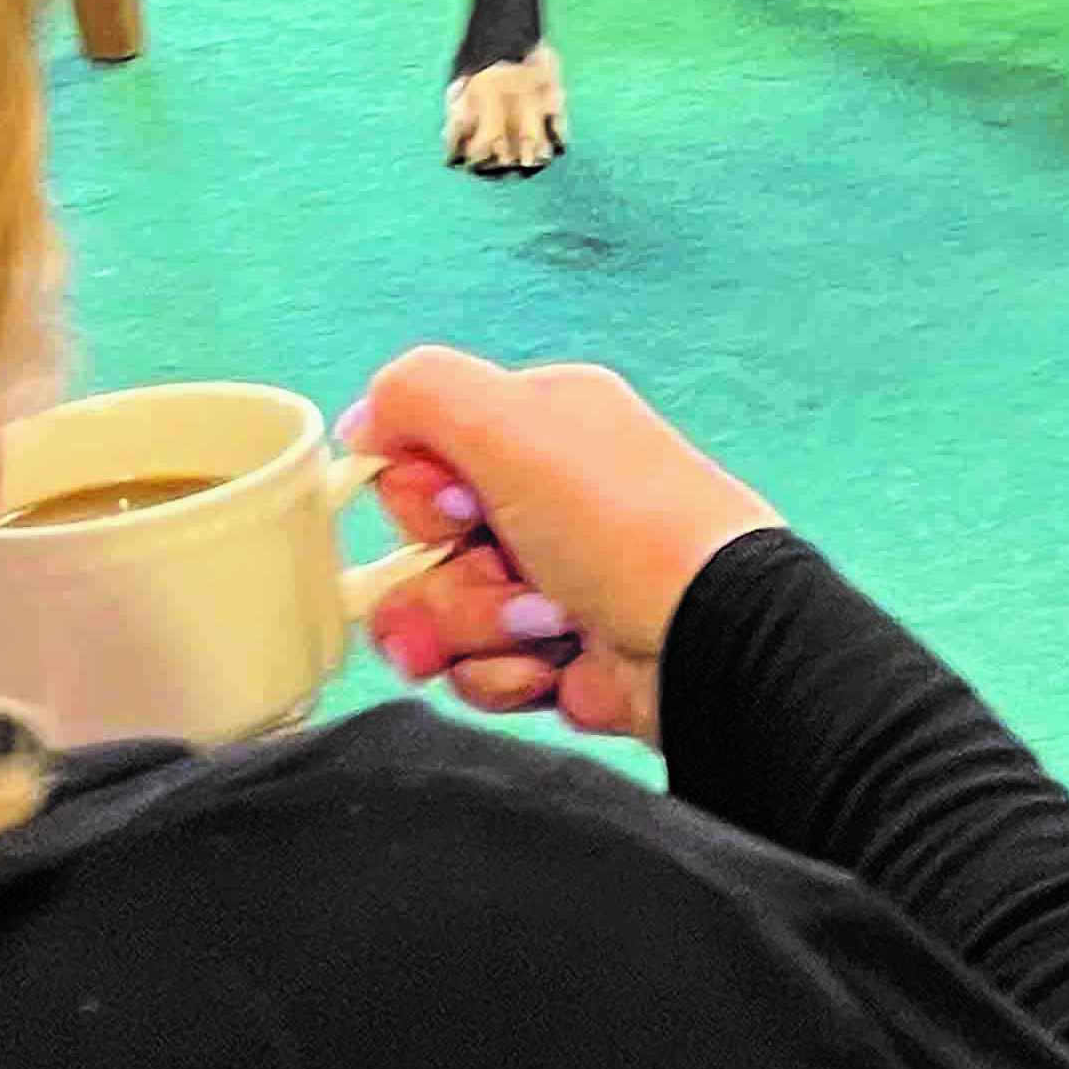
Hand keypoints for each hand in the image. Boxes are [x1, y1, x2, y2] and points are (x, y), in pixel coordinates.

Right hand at [339, 346, 783, 744]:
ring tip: (548, 628)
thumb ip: (419, 393)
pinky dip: (507, 675)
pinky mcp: (554, 654)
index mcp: (538, 428)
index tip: (459, 510)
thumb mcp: (513, 424)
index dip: (418, 498)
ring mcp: (549, 580)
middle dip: (444, 581)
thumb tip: (362, 425)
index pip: (416, 461)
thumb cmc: (622, 523)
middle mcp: (544, 498)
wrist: (706, 639)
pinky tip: (558, 668)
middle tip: (506, 572)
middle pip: (419, 551)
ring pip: (438, 618)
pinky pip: (476, 672)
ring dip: (477, 631)